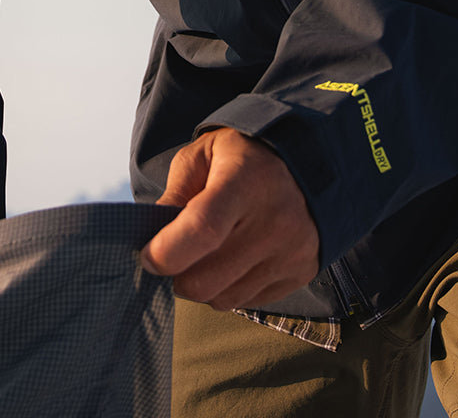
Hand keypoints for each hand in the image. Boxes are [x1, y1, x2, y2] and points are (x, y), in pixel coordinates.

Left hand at [140, 127, 319, 309]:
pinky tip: (233, 260)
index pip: (202, 230)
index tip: (148, 255)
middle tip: (175, 256)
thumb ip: (174, 193)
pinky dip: (229, 289)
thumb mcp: (203, 155)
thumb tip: (152, 237)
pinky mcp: (301, 271)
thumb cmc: (244, 156)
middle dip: (177, 275)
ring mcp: (291, 250)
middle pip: (207, 279)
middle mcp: (274, 219)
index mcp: (245, 180)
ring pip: (223, 298)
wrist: (308, 158)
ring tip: (206, 255)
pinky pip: (248, 302)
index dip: (167, 252)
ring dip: (203, 285)